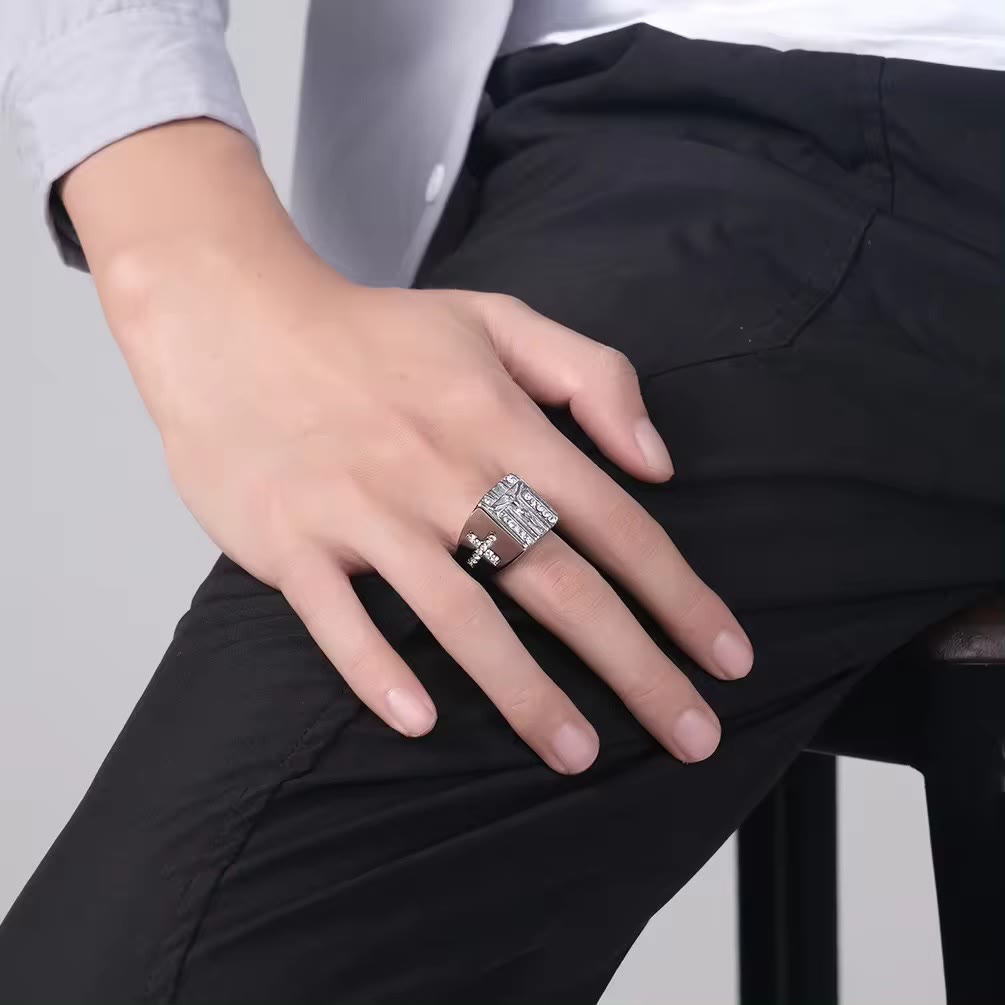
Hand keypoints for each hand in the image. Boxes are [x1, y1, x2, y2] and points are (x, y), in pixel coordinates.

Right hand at [65, 121, 752, 774]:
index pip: (615, 521)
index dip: (679, 594)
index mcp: (500, 421)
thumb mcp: (496, 318)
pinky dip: (376, 669)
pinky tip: (419, 723)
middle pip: (558, 581)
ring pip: (459, 613)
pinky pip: (338, 618)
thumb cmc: (375, 331)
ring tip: (580, 755)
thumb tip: (658, 459)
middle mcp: (443, 471)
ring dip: (524, 690)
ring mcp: (364, 508)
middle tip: (692, 735)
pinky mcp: (292, 539)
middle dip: (636, 665)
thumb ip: (592, 374)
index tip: (728, 658)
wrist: (235, 318)